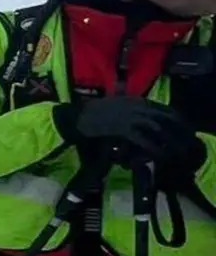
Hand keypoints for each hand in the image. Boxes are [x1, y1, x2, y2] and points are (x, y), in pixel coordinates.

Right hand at [56, 97, 204, 174]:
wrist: (73, 118)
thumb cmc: (89, 116)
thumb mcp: (112, 108)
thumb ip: (125, 111)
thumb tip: (135, 117)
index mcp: (134, 100)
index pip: (161, 108)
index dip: (174, 118)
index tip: (180, 128)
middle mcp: (135, 106)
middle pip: (164, 116)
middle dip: (176, 129)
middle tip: (183, 142)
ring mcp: (130, 116)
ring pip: (157, 127)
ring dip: (168, 139)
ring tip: (175, 151)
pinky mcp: (123, 129)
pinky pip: (143, 139)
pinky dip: (152, 147)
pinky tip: (159, 155)